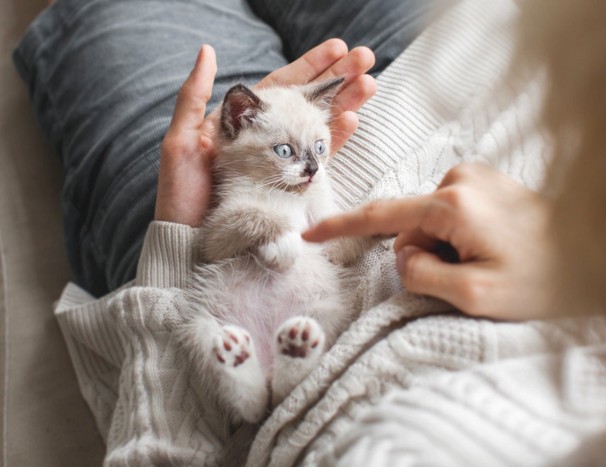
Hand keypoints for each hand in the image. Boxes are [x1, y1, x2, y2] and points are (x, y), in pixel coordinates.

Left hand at [155, 40, 376, 226]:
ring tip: (368, 84)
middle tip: (365, 59)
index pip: (282, 85)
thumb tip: (208, 51)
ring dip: (344, 103)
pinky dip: (335, 137)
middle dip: (337, 79)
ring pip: (318, 124)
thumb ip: (194, 97)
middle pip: (307, 100)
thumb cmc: (181, 195)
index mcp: (241, 122)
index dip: (311, 66)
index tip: (338, 49)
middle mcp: (266, 138)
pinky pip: (318, 156)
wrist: (193, 243)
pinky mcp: (291, 184)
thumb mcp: (181, 141)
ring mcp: (281, 161)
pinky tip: (351, 120)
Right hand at [303, 163, 554, 320]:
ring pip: (431, 221)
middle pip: (411, 225)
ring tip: (491, 261)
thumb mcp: (476, 295)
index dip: (342, 226)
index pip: (382, 215)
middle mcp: (462, 178)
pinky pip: (452, 212)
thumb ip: (423, 274)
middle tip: (471, 274)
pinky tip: (495, 246)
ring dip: (447, 247)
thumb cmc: (547, 281)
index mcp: (454, 204)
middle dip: (427, 255)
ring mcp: (478, 175)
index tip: (311, 233)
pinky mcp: (489, 180)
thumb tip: (403, 255)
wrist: (601, 259)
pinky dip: (460, 235)